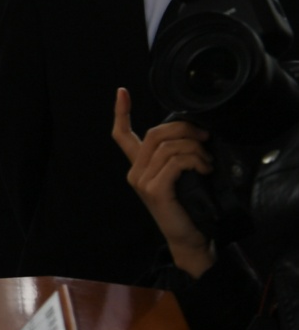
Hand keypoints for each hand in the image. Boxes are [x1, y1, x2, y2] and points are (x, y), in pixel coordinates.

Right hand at [112, 86, 215, 276]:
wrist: (189, 238)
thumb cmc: (189, 207)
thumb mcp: (180, 176)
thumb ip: (177, 156)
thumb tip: (196, 131)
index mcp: (139, 166)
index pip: (122, 136)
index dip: (121, 112)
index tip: (122, 92)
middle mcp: (135, 172)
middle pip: (156, 133)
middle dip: (185, 129)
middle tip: (205, 137)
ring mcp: (142, 181)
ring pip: (169, 146)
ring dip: (196, 149)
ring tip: (207, 162)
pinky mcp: (154, 189)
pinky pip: (175, 161)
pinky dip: (194, 161)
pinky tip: (203, 169)